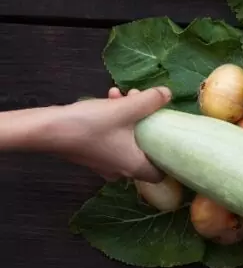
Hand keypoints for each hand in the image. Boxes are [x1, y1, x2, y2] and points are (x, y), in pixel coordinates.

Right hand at [50, 87, 170, 182]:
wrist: (47, 130)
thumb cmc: (91, 124)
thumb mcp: (127, 108)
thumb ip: (151, 101)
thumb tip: (168, 94)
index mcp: (134, 167)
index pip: (160, 173)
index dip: (168, 156)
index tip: (170, 136)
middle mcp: (121, 170)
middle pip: (144, 148)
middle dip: (145, 121)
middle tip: (141, 101)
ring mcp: (104, 163)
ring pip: (127, 138)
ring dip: (128, 115)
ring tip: (121, 95)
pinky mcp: (91, 153)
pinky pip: (111, 138)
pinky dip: (114, 120)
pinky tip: (109, 98)